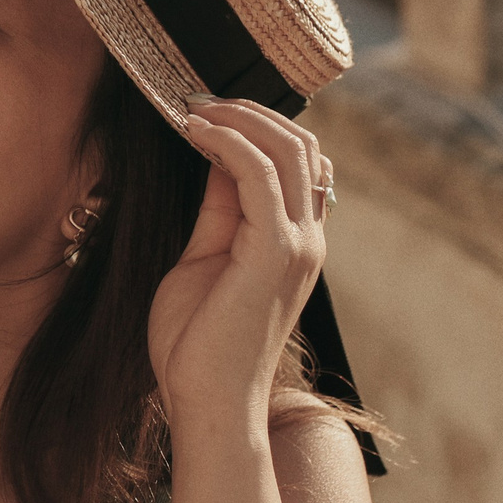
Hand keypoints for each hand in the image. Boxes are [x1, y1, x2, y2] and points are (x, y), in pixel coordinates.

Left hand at [145, 99, 330, 442]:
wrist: (207, 405)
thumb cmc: (196, 348)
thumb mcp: (203, 260)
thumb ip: (216, 210)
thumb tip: (213, 154)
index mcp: (296, 242)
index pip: (294, 161)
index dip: (253, 125)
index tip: (202, 108)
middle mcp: (309, 239)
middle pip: (300, 144)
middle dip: (249, 110)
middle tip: (197, 97)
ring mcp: (299, 245)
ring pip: (288, 149)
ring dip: (238, 117)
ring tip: (193, 107)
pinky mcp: (277, 252)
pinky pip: (261, 175)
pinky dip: (229, 141)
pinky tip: (195, 132)